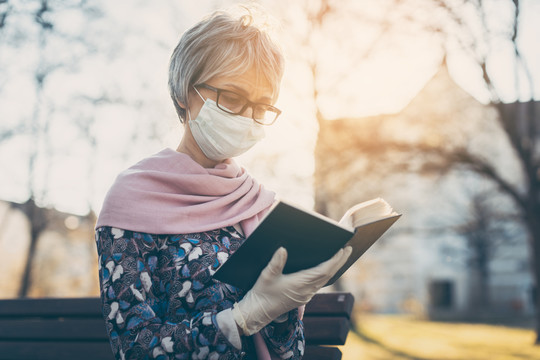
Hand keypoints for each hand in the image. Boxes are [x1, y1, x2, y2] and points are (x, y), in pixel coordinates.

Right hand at [232, 246, 351, 334]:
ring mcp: (306, 295)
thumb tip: (282, 249)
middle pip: (328, 275)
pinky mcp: (302, 297)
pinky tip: (326, 268)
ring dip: (334, 268)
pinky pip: (319, 284)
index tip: (343, 249)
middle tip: (349, 248)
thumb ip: (275, 262)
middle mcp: (307, 291)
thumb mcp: (266, 276)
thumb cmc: (262, 293)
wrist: (258, 312)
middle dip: (339, 261)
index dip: (335, 260)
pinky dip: (326, 274)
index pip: (323, 271)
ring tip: (341, 256)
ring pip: (325, 280)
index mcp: (300, 284)